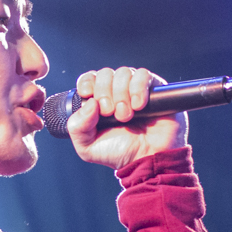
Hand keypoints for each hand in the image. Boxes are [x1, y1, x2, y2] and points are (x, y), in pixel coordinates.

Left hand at [65, 67, 187, 169]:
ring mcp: (135, 89)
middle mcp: (116, 92)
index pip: (90, 78)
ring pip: (123, 73)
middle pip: (105, 74)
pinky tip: (138, 106)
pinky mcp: (154, 89)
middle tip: (109, 113)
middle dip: (104, 92)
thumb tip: (89, 102)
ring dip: (121, 95)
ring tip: (126, 116)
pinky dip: (138, 89)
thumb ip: (77, 127)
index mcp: (99, 101)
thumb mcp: (88, 147)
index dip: (87, 82)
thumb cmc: (120, 153)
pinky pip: (143, 76)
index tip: (87, 94)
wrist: (148, 159)